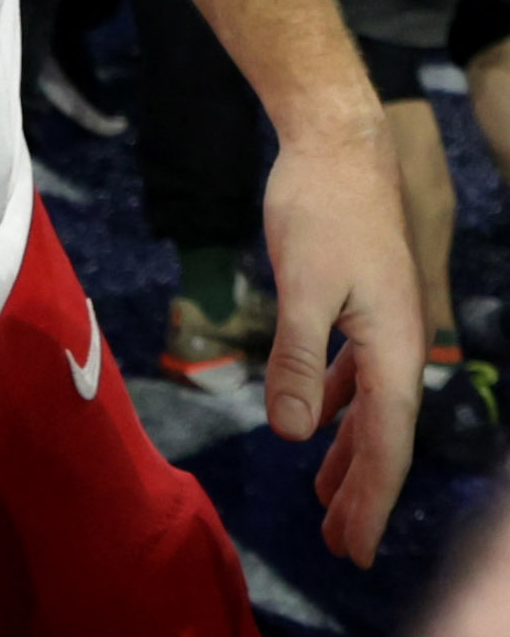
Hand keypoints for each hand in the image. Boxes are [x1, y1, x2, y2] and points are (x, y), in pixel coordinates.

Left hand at [260, 118, 419, 565]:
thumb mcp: (304, 285)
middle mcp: (398, 345)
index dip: (369, 499)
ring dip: (346, 455)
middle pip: (382, 436)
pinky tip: (312, 424)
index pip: (386, 443)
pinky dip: (334, 405)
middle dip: (361, 493)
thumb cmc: (322, 208)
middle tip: (338, 545)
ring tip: (324, 500)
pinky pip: (352, 374)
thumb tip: (291, 433)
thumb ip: (297, 357)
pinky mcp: (357, 305)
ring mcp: (381, 325)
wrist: (338, 143)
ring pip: (368, 409)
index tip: (350, 547)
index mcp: (395, 349)